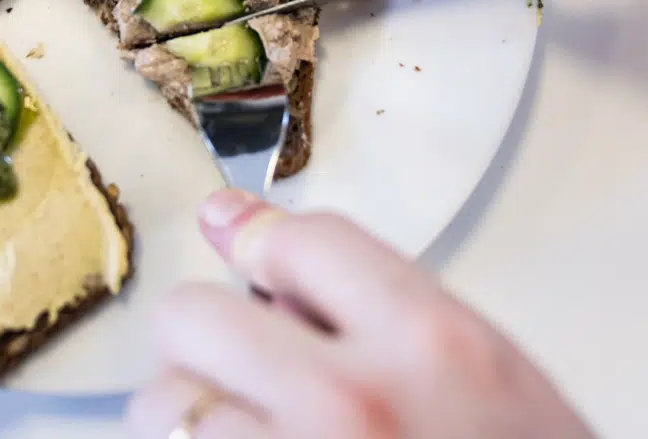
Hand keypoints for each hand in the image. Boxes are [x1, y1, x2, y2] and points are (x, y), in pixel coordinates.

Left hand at [125, 190, 593, 438]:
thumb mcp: (484, 370)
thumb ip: (376, 298)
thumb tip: (241, 229)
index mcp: (429, 344)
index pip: (299, 239)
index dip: (268, 248)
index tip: (253, 261)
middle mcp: (349, 404)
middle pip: (192, 316)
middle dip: (212, 336)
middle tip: (248, 366)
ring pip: (163, 404)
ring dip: (197, 416)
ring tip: (259, 432)